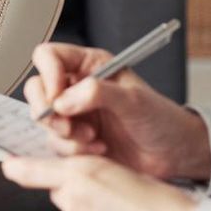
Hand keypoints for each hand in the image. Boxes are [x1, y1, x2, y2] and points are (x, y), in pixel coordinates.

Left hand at [2, 154, 198, 210]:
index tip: (9, 166)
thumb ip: (92, 174)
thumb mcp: (124, 172)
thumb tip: (75, 184)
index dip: (19, 167)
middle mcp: (71, 199)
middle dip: (79, 199)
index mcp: (83, 171)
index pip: (35, 169)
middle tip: (113, 205)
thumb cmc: (162, 206)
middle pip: (61, 196)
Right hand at [23, 43, 210, 182]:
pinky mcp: (75, 140)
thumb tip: (65, 98)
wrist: (172, 153)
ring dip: (66, 135)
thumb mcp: (133, 101)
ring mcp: (74, 114)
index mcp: (90, 66)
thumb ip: (98, 93)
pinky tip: (99, 150)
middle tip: (68, 126)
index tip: (57, 96)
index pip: (49, 56)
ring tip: (94, 140)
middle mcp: (77, 87)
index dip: (47, 74)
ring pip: (45, 120)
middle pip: (38, 89)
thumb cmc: (161, 119)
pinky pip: (56, 144)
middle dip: (48, 111)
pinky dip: (73, 151)